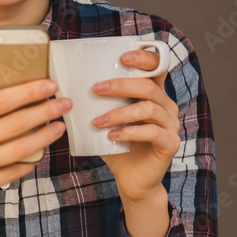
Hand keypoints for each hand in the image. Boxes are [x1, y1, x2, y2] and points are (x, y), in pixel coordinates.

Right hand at [0, 74, 70, 236]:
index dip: (27, 92)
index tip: (49, 85)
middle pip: (14, 123)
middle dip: (45, 111)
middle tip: (65, 103)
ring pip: (18, 149)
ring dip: (45, 137)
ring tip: (60, 126)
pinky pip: (12, 172)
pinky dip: (29, 162)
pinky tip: (41, 152)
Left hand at [94, 48, 179, 236]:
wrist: (132, 180)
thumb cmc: (118, 146)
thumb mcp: (108, 119)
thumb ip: (99, 102)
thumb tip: (65, 84)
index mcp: (154, 94)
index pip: (158, 67)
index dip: (145, 57)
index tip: (123, 56)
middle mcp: (166, 105)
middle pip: (148, 86)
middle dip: (120, 85)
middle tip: (96, 89)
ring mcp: (171, 125)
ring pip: (147, 109)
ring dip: (119, 113)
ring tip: (97, 121)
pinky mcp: (170, 143)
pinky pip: (151, 132)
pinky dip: (129, 132)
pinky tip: (112, 136)